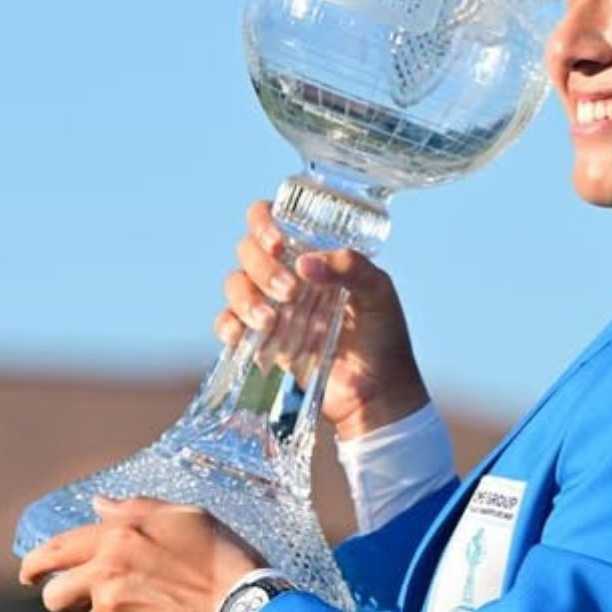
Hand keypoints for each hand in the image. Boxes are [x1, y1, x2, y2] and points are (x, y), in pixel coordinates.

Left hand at [17, 497, 262, 611]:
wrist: (243, 603)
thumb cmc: (220, 555)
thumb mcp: (183, 516)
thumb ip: (134, 508)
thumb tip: (99, 504)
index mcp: (119, 536)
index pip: (58, 549)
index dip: (36, 563)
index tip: (29, 574)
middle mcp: (108, 571)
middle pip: (55, 595)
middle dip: (60, 598)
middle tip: (78, 599)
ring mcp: (116, 608)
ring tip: (144, 606)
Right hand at [216, 200, 429, 439]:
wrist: (377, 392)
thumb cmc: (384, 336)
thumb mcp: (380, 294)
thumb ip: (353, 269)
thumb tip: (305, 263)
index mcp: (312, 253)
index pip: (271, 219)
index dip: (263, 222)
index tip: (279, 244)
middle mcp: (286, 273)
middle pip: (247, 251)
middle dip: (263, 268)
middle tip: (291, 292)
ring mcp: (271, 305)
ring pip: (234, 284)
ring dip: (246, 298)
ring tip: (271, 321)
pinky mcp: (261, 339)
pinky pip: (227, 323)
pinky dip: (228, 326)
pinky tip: (243, 334)